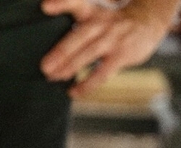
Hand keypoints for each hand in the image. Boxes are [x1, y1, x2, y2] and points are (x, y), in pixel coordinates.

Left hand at [40, 0, 179, 97]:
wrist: (150, 20)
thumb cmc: (112, 22)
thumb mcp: (94, 14)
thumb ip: (72, 22)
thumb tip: (46, 36)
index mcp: (93, 12)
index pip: (77, 4)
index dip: (62, 4)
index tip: (46, 7)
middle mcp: (103, 23)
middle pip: (81, 35)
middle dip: (62, 51)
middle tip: (45, 66)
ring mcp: (114, 39)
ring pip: (91, 52)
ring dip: (71, 67)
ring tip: (54, 77)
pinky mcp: (123, 54)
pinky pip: (103, 72)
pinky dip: (88, 83)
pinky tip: (74, 91)